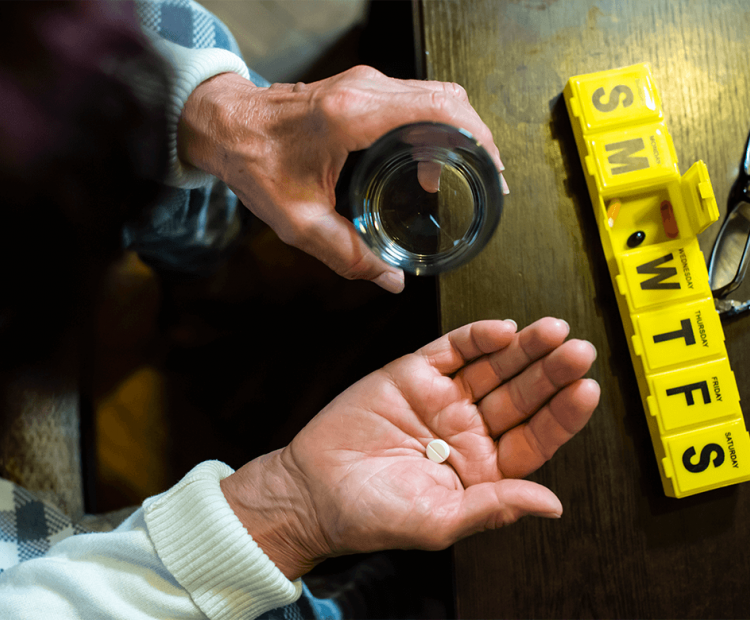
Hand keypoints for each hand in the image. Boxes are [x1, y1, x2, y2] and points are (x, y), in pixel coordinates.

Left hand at [177, 66, 506, 293]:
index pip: (440, 110)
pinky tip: (430, 164)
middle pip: (449, 98)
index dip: (478, 139)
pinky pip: (415, 99)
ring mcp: (365, 84)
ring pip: (436, 95)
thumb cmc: (254, 163)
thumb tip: (391, 279)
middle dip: (478, 138)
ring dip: (458, 131)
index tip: (493, 172)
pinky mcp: (361, 89)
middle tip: (487, 180)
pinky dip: (436, 126)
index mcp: (353, 116)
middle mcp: (366, 90)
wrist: (224, 124)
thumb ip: (347, 255)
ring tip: (464, 174)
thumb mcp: (298, 221)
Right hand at [222, 317, 599, 579]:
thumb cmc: (372, 515)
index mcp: (483, 467)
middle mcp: (469, 429)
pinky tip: (502, 331)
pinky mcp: (414, 373)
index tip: (587, 391)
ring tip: (552, 332)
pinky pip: (453, 350)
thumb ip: (494, 507)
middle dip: (550, 372)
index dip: (562, 414)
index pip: (535, 437)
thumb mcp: (438, 521)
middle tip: (577, 351)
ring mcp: (443, 398)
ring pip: (494, 366)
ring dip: (524, 348)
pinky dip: (477, 337)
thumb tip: (552, 504)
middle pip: (521, 395)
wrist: (312, 491)